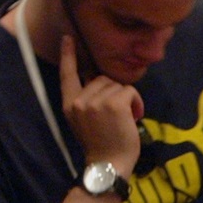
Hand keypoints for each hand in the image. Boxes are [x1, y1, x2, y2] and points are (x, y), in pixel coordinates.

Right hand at [58, 34, 141, 173]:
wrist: (109, 164)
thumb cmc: (101, 144)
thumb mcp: (83, 120)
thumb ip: (86, 100)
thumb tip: (97, 79)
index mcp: (69, 105)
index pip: (67, 75)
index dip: (68, 56)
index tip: (68, 38)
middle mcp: (79, 101)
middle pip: (102, 78)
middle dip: (114, 92)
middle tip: (117, 114)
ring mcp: (95, 102)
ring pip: (117, 84)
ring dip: (126, 98)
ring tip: (125, 118)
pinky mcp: (113, 104)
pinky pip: (129, 90)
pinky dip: (136, 102)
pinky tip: (133, 117)